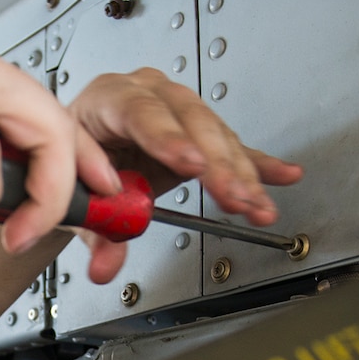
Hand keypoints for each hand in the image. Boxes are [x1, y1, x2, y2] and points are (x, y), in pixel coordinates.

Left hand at [65, 68, 302, 282]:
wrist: (80, 151)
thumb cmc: (76, 159)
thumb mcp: (75, 192)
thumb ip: (93, 228)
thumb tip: (106, 263)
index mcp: (108, 99)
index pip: (140, 111)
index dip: (169, 138)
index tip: (192, 164)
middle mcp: (147, 95)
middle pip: (190, 122)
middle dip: (217, 163)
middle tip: (233, 195)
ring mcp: (177, 112)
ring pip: (217, 136)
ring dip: (241, 173)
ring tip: (255, 204)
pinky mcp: (200, 134)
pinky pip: (234, 147)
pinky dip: (258, 164)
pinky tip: (283, 174)